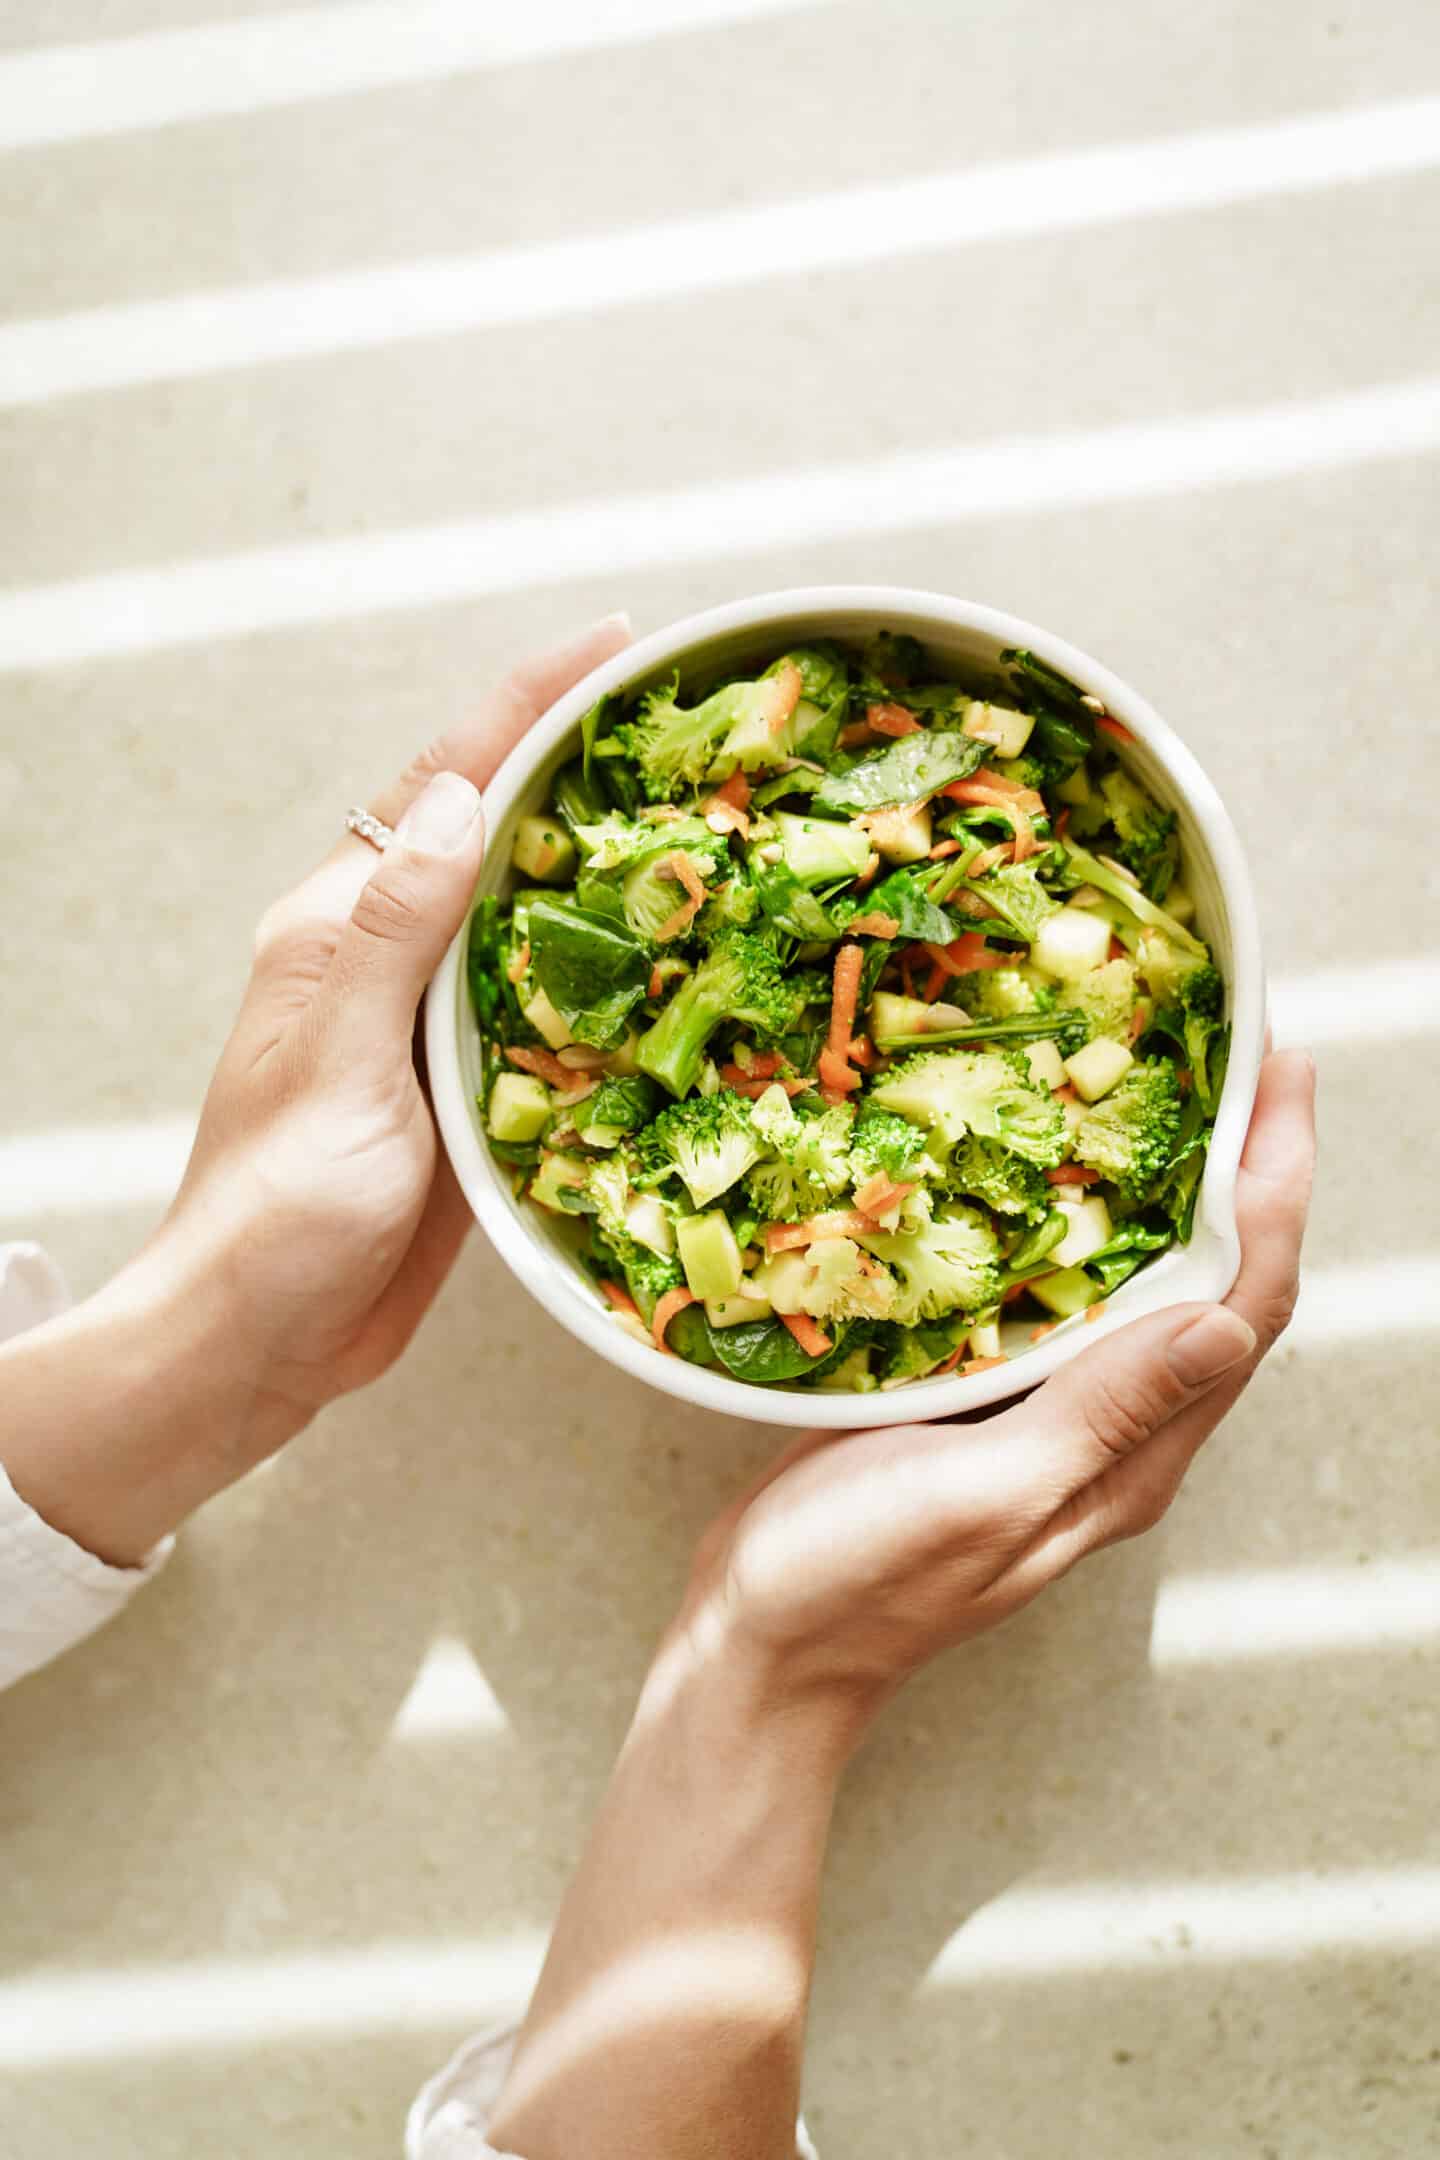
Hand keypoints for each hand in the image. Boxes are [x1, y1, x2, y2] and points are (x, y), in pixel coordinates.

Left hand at [0, 614, 628, 1564]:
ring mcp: (428, 1026)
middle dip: (583, 765)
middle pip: (495, 834)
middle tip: (686, 721)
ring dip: (606, 866)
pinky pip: (546, 1009)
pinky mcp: (465, 1092)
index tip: (613, 644)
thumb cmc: (276, 1213)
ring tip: (704, 822)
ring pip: (531, 919)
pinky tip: (671, 969)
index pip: (444, 788)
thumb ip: (398, 931)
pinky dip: (607, 976)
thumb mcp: (340, 1063)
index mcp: (339, 929)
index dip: (528, 706)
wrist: (259, 1344)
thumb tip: (463, 799)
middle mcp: (385, 960)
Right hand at [683, 1049, 1315, 1723]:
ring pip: (1146, 1288)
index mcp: (1130, 1460)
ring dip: (1175, 1190)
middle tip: (1242, 1056)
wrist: (759, 1644)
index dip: (1275, 1186)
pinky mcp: (988, 1404)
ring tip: (1169, 1089)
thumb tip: (1227, 1321)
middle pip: (1218, 1286)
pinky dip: (1080, 1224)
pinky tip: (1048, 1171)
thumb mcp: (987, 1493)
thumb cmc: (857, 1582)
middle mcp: (1112, 1436)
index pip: (1246, 1305)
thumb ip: (1103, 1414)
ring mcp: (1051, 1420)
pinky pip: (1065, 1300)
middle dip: (1246, 1168)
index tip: (1279, 1077)